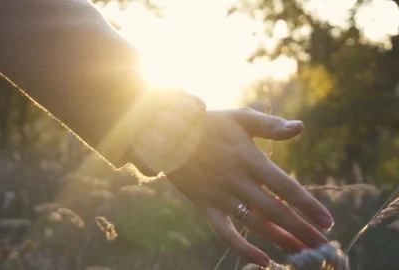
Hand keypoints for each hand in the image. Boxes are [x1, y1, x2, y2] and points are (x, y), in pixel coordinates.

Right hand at [167, 107, 333, 266]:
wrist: (168, 134)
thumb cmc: (209, 124)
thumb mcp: (239, 117)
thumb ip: (270, 125)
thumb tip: (300, 128)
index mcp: (249, 158)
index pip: (286, 187)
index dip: (308, 206)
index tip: (328, 222)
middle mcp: (237, 181)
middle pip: (276, 211)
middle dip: (302, 229)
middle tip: (322, 245)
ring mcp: (220, 196)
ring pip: (255, 224)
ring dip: (280, 240)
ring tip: (301, 251)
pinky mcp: (205, 206)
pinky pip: (224, 233)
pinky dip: (242, 249)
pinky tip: (263, 260)